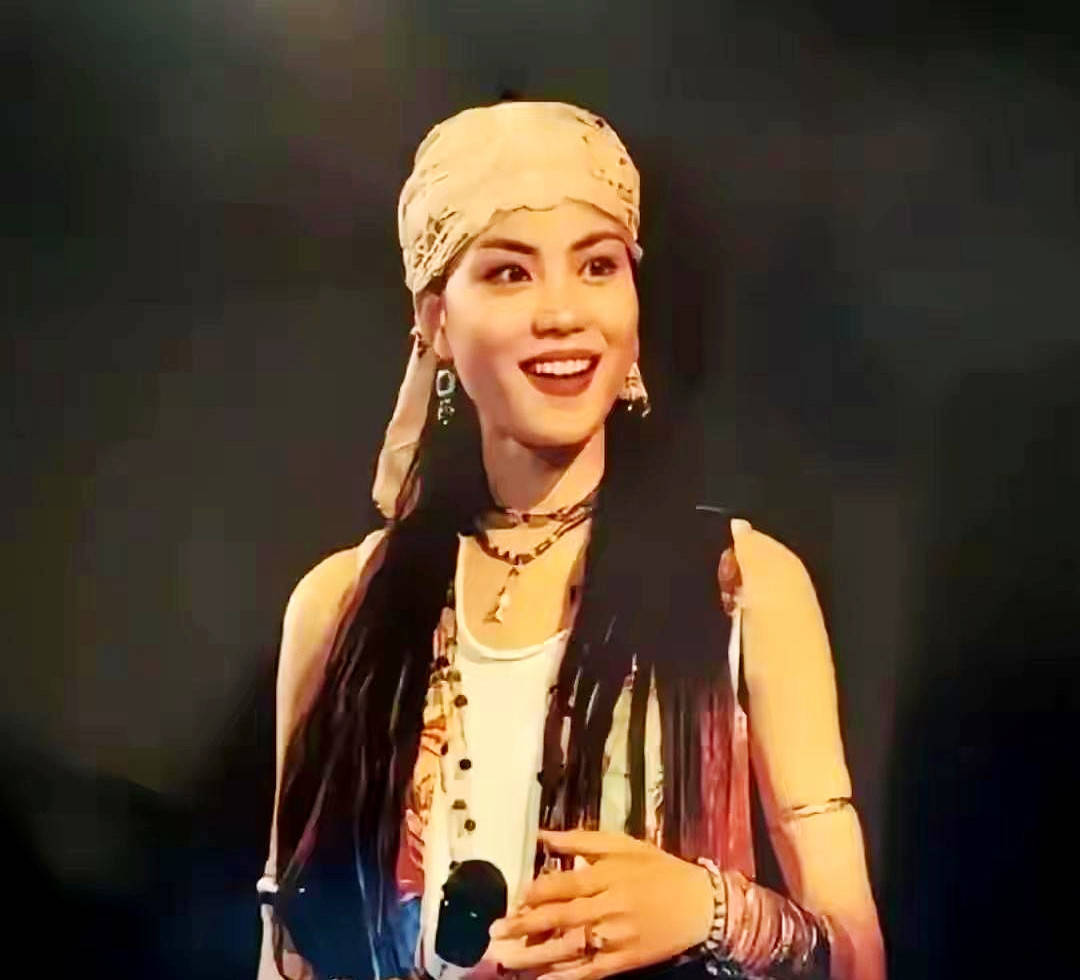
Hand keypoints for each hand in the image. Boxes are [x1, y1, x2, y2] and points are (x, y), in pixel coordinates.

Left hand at [486, 829, 713, 979]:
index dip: (536, 892)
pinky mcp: (625, 960)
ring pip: (570, 948)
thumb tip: (543, 836)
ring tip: (507, 960)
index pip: (564, 884)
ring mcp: (616, 937)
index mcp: (607, 875)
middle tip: (495, 932)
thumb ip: (582, 839)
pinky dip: (566, 977)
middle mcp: (608, 906)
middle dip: (525, 925)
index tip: (513, 897)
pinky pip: (590, 971)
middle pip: (561, 918)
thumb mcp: (623, 845)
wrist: (700, 905)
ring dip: (536, 955)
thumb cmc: (658, 869)